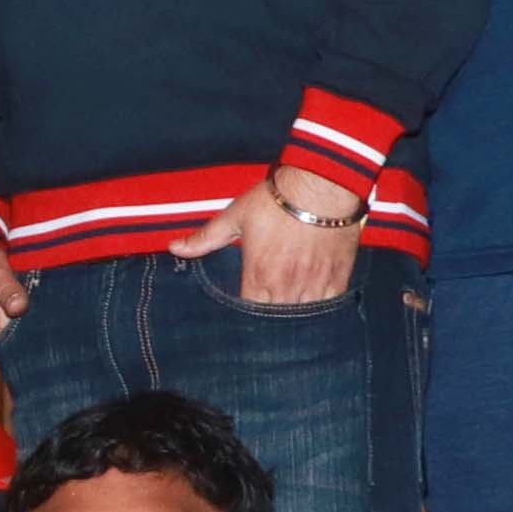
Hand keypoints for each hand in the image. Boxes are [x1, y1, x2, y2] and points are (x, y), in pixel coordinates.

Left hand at [171, 169, 360, 308]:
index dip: (244, 320)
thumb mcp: (236, 216)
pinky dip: (321, 312)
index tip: (242, 318)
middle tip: (264, 325)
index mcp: (259, 276)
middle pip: (275, 323)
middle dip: (269, 325)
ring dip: (294, 321)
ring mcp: (314, 285)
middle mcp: (286, 288)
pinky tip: (313, 311)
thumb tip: (174, 247)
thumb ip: (205, 237)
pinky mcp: (338, 279)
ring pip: (302, 320)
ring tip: (288, 322)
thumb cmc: (276, 200)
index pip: (248, 316)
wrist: (323, 185)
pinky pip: (329, 308)